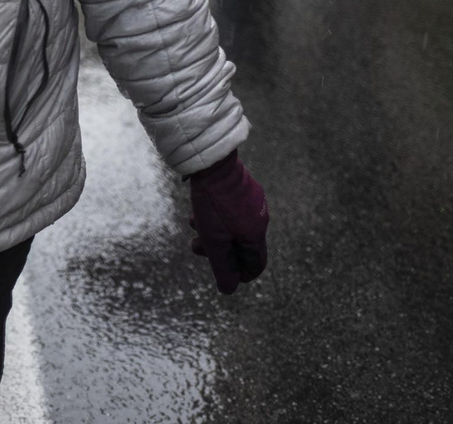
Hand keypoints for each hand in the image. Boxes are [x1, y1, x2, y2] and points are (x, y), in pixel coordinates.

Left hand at [188, 150, 267, 293]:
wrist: (212, 162)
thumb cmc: (213, 203)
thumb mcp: (214, 240)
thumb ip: (222, 267)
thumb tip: (228, 290)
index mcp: (256, 234)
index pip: (256, 265)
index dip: (239, 274)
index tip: (221, 273)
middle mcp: (259, 218)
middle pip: (240, 246)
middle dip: (217, 250)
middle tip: (196, 247)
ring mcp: (253, 201)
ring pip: (232, 227)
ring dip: (211, 231)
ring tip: (193, 223)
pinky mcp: (243, 188)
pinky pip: (231, 211)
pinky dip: (215, 216)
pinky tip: (197, 210)